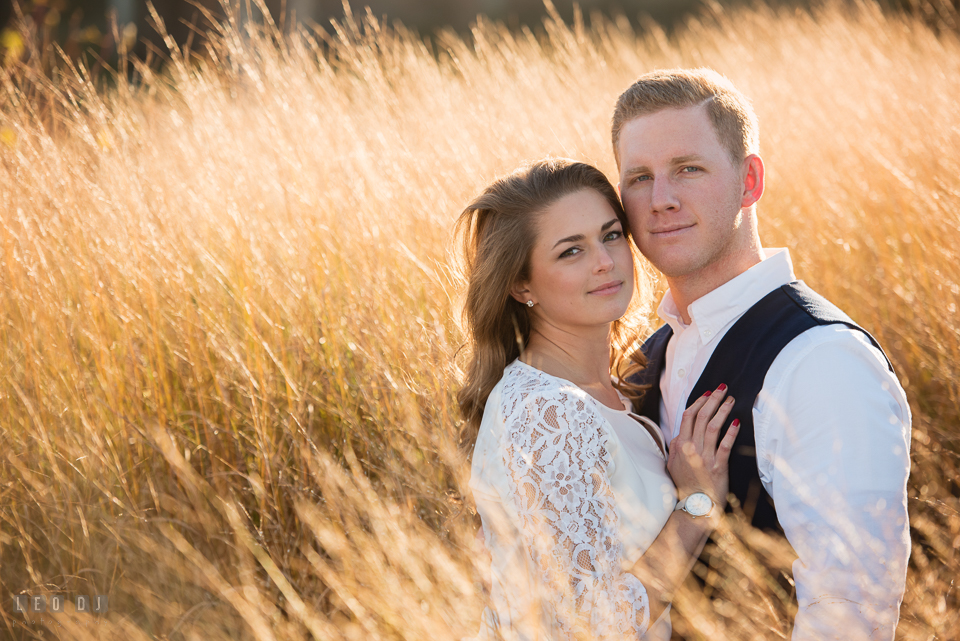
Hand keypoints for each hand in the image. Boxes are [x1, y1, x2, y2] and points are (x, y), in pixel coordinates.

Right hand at [667, 384, 739, 509]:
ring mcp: (703, 457)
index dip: (699, 402)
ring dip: (723, 410)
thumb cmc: (685, 487)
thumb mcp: (673, 465)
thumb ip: (676, 449)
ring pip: (713, 426)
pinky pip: (725, 445)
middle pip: (701, 416)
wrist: (693, 508)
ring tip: (732, 400)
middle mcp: (690, 448)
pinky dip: (731, 432)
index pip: (688, 416)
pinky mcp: (717, 466)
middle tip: (723, 389)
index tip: (708, 393)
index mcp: (679, 445)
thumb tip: (679, 437)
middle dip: (713, 400)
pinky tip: (738, 422)